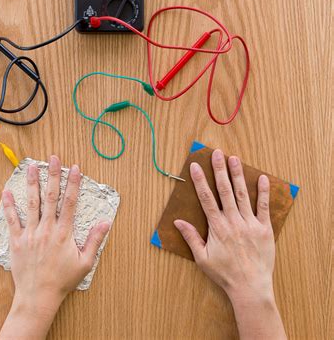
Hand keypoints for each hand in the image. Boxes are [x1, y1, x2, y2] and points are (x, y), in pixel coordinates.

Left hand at [0, 156, 110, 339]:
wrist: (38, 296)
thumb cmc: (63, 280)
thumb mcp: (85, 262)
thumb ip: (95, 240)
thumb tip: (106, 222)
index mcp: (64, 233)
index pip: (70, 202)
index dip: (73, 183)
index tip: (74, 168)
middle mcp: (47, 229)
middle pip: (51, 196)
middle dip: (52, 175)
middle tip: (53, 158)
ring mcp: (31, 233)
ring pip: (32, 203)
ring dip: (32, 183)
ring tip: (31, 166)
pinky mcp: (17, 241)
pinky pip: (12, 220)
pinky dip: (9, 205)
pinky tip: (6, 191)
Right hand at [174, 149, 285, 339]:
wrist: (250, 287)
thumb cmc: (224, 273)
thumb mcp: (202, 258)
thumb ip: (191, 237)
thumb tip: (178, 221)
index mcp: (217, 227)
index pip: (206, 198)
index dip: (200, 181)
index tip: (195, 166)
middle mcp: (233, 221)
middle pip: (225, 191)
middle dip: (220, 170)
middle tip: (217, 154)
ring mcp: (250, 224)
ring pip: (242, 194)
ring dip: (238, 175)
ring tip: (235, 159)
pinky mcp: (264, 229)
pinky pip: (264, 207)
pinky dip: (263, 192)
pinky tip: (262, 178)